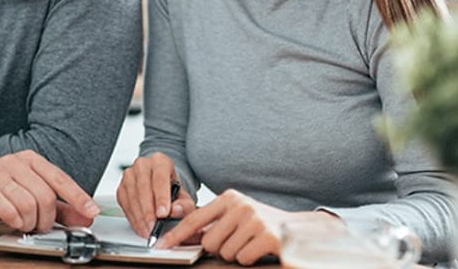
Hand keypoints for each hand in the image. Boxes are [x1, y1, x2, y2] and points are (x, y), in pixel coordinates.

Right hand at [0, 149, 98, 231]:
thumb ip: (59, 207)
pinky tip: (13, 222)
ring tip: (25, 225)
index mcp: (32, 161)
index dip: (78, 198)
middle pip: (45, 195)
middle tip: (41, 227)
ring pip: (27, 202)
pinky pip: (5, 206)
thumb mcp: (30, 196)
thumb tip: (85, 216)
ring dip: (29, 222)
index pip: (61, 179)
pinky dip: (13, 220)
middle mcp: (16, 162)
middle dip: (47, 218)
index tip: (91, 213)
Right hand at [116, 152, 195, 236]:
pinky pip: (124, 204)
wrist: (161, 188)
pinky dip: (132, 218)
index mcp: (160, 161)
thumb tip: (175, 210)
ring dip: (139, 217)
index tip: (163, 214)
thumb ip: (184, 205)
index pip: (160, 178)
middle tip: (153, 227)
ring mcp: (129, 175)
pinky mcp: (121, 187)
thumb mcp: (185, 197)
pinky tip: (140, 227)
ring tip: (148, 231)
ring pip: (132, 196)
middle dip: (148, 211)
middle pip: (143, 188)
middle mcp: (143, 164)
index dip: (161, 197)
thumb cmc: (173, 191)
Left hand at [154, 190, 344, 265]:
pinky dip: (249, 258)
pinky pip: (243, 258)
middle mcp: (240, 206)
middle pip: (210, 242)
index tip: (162, 246)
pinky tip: (258, 248)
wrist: (296, 228)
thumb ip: (213, 222)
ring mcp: (254, 220)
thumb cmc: (260, 223)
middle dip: (220, 248)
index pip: (195, 218)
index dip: (176, 234)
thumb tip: (186, 236)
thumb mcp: (236, 215)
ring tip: (249, 243)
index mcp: (229, 198)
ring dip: (236, 254)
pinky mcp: (267, 236)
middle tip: (236, 241)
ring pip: (226, 252)